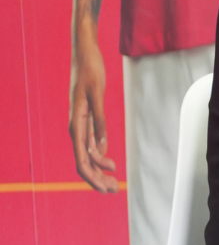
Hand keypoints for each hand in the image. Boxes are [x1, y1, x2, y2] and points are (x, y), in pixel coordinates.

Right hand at [69, 19, 118, 191]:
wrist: (85, 54)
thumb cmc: (91, 71)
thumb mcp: (98, 94)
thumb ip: (99, 119)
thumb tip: (100, 146)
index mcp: (76, 124)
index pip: (82, 159)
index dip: (94, 177)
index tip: (108, 187)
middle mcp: (75, 127)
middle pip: (83, 162)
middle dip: (98, 179)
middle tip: (115, 190)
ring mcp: (80, 124)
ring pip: (87, 154)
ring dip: (100, 169)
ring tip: (115, 180)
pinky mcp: (85, 119)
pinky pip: (89, 143)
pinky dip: (99, 155)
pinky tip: (109, 161)